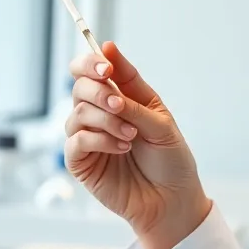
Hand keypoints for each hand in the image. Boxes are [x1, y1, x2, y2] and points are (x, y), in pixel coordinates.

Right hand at [66, 41, 212, 248]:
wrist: (173, 200)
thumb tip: (108, 48)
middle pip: (79, 87)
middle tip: (121, 106)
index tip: (106, 67)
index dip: (92, 63)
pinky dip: (99, 139)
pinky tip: (121, 148)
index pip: (91, 70)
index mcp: (119, 98)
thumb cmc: (170, 160)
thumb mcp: (159, 120)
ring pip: (77, 113)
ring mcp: (88, 138)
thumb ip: (131, 91)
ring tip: (131, 135)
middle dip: (99, 92)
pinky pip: (75, 141)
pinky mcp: (81, 162)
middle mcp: (99, 115)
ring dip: (106, 120)